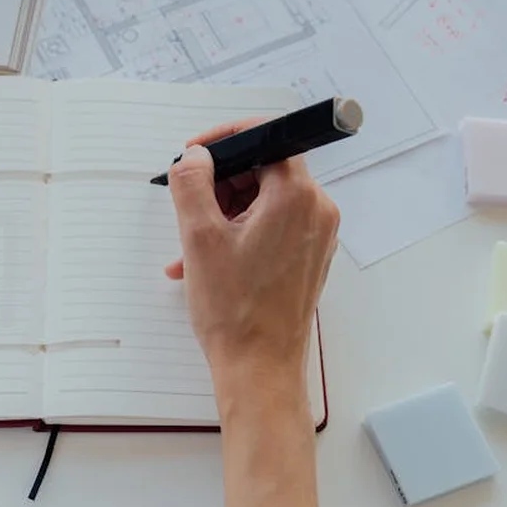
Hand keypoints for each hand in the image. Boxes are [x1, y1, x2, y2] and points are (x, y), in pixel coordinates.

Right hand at [165, 120, 339, 378]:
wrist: (260, 368)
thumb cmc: (236, 313)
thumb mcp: (198, 237)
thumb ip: (192, 183)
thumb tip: (194, 157)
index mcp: (296, 198)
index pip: (267, 138)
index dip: (226, 141)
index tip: (198, 154)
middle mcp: (315, 212)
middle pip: (263, 169)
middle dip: (220, 184)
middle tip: (190, 206)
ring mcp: (315, 236)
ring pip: (263, 200)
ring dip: (224, 212)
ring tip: (191, 245)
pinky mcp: (307, 256)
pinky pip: (271, 226)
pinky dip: (238, 232)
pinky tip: (207, 259)